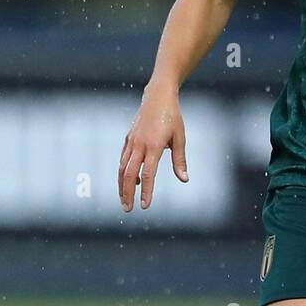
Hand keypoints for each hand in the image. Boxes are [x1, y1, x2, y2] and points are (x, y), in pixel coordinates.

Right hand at [118, 83, 188, 210]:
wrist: (158, 96)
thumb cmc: (172, 117)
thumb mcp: (180, 138)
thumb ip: (180, 160)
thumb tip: (184, 179)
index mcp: (154, 146)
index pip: (148, 174)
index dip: (146, 191)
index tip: (145, 206)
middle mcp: (139, 144)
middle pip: (129, 174)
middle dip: (127, 193)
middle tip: (128, 209)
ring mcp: (131, 141)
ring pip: (122, 168)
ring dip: (122, 186)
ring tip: (124, 201)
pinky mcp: (128, 138)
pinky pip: (123, 159)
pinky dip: (124, 172)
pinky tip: (131, 182)